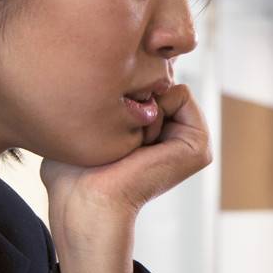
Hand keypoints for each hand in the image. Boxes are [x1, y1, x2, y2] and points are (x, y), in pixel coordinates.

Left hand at [41, 83, 211, 272]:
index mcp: (155, 136)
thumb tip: (120, 73)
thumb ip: (102, 100)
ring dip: (142, 106)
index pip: (144, 85)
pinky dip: (156, 109)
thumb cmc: (74, 170)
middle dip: (133, 97)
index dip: (120, 92)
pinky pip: (181, 94)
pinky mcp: (199, 144)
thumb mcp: (84, 125)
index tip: (107, 128)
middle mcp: (174, 137)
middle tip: (120, 139)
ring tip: (131, 143)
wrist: (86, 199)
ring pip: (169, 86)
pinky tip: (144, 143)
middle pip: (158, 83)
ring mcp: (190, 141)